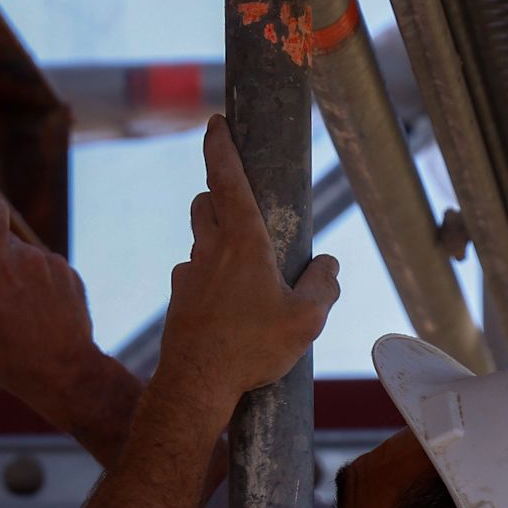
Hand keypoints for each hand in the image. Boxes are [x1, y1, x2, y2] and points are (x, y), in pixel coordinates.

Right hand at [0, 199, 105, 424]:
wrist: (65, 375)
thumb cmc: (7, 356)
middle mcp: (29, 259)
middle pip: (1, 236)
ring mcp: (54, 266)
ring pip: (23, 255)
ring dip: (13, 273)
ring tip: (15, 312)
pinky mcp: (71, 276)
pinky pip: (43, 269)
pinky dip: (35, 284)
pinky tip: (35, 314)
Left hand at [157, 117, 339, 412]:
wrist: (195, 385)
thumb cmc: (251, 349)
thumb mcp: (306, 320)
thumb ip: (323, 287)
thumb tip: (329, 266)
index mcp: (242, 242)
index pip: (226, 178)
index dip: (220, 145)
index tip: (215, 122)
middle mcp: (209, 250)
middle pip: (204, 202)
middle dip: (218, 194)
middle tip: (241, 206)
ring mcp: (188, 275)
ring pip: (198, 241)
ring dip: (215, 240)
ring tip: (245, 270)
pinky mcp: (178, 301)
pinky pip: (193, 277)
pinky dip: (209, 280)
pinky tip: (228, 309)